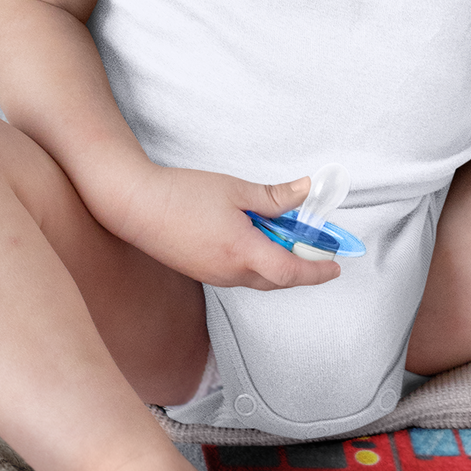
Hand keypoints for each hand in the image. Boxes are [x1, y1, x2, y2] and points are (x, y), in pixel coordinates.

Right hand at [111, 165, 339, 290]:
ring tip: (283, 236)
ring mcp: (213, 276)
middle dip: (302, 268)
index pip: (291, 271)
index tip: (335, 265)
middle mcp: (229, 272)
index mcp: (242, 252)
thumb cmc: (182, 194)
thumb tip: (306, 192)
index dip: (317, 270)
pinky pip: (239, 275)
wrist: (134, 205)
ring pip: (258, 279)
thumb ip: (274, 197)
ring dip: (277, 264)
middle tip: (317, 248)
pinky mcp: (201, 272)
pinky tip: (254, 239)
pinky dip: (256, 263)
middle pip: (278, 280)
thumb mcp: (235, 189)